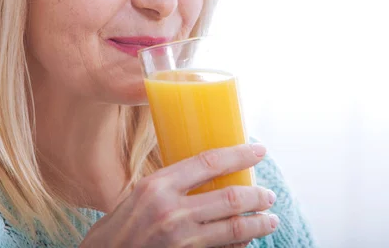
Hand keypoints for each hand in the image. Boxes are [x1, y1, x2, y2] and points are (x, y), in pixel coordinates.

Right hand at [80, 143, 278, 247]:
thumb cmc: (118, 229)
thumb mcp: (140, 195)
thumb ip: (170, 186)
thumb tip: (208, 176)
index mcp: (158, 185)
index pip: (209, 162)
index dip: (239, 155)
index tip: (258, 150)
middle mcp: (170, 210)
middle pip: (230, 197)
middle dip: (257, 196)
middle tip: (269, 195)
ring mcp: (180, 239)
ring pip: (235, 228)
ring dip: (259, 223)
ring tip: (270, 219)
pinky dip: (240, 245)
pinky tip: (247, 240)